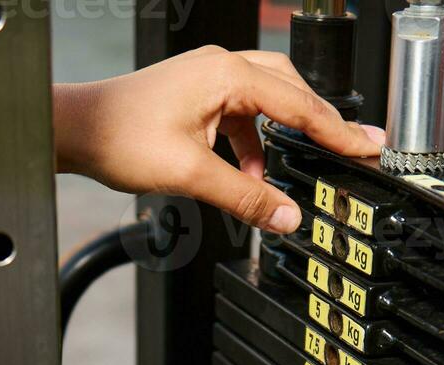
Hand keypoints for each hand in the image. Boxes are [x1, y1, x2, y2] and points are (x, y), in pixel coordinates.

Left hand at [55, 47, 383, 233]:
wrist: (75, 130)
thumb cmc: (118, 136)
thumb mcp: (191, 174)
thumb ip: (245, 198)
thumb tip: (286, 217)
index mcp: (225, 74)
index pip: (299, 103)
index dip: (337, 131)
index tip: (368, 147)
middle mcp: (220, 66)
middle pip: (291, 89)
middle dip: (321, 122)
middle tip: (354, 148)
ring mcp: (208, 77)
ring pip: (267, 99)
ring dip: (284, 134)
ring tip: (299, 167)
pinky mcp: (197, 93)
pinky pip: (242, 112)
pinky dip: (254, 140)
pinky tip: (252, 170)